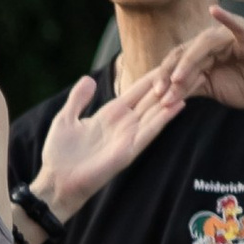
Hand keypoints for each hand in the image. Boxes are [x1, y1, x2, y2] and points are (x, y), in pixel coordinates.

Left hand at [28, 67, 188, 219]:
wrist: (56, 181)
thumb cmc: (59, 154)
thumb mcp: (66, 118)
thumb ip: (78, 99)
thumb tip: (88, 79)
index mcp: (110, 114)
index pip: (136, 91)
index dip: (150, 78)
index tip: (166, 62)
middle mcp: (123, 124)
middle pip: (150, 100)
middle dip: (166, 85)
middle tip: (187, 66)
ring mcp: (128, 137)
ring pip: (155, 113)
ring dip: (170, 98)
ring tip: (188, 82)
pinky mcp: (128, 151)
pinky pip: (150, 131)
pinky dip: (164, 119)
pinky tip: (177, 105)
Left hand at [156, 9, 243, 118]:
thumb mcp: (211, 89)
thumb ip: (189, 86)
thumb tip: (162, 96)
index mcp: (203, 52)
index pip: (177, 59)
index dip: (164, 76)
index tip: (155, 95)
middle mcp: (214, 41)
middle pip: (185, 51)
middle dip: (170, 72)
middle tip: (161, 91)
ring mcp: (231, 37)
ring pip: (203, 45)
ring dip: (188, 62)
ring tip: (177, 79)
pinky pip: (237, 25)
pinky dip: (226, 16)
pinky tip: (214, 10)